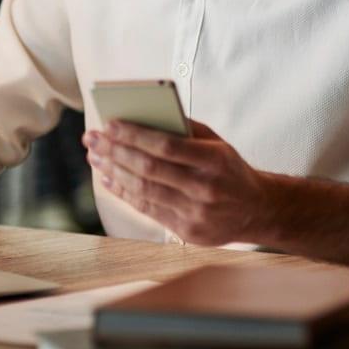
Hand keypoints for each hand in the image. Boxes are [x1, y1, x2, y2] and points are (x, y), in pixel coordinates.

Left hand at [82, 119, 268, 245]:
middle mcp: (205, 188)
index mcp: (214, 160)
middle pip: (149, 169)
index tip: (109, 124)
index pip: (166, 146)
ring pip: (144, 190)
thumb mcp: (217, 143)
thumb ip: (185, 130)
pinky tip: (108, 178)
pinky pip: (147, 209)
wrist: (256, 210)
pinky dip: (124, 193)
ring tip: (95, 156)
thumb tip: (143, 116)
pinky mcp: (187, 232)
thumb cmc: (229, 169)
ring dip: (114, 171)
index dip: (134, 135)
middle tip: (92, 138)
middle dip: (115, 151)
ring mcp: (195, 213)